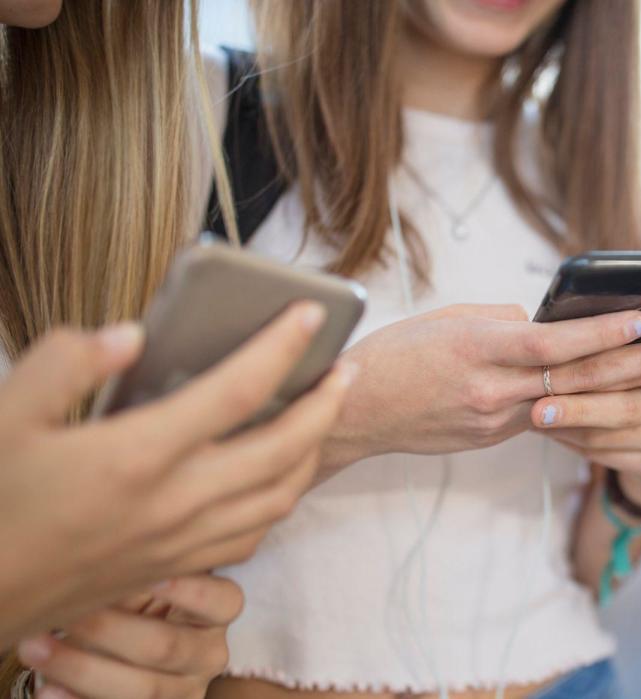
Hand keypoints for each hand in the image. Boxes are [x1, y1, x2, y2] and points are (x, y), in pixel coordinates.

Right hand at [0, 304, 352, 646]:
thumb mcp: (5, 418)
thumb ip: (66, 364)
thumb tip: (132, 337)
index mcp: (136, 455)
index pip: (236, 391)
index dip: (281, 347)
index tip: (310, 314)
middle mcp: (173, 501)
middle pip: (283, 449)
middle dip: (327, 405)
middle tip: (346, 370)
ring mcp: (180, 540)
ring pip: (279, 498)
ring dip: (312, 453)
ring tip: (322, 416)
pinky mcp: (175, 566)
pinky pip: (252, 535)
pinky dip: (279, 499)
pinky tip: (274, 474)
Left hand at [17, 575, 241, 698]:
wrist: (124, 653)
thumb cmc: (136, 607)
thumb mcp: (147, 586)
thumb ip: (141, 573)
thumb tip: (111, 556)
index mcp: (215, 617)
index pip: (223, 602)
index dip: (190, 591)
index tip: (152, 576)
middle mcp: (207, 656)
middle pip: (167, 647)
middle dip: (111, 630)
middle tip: (66, 614)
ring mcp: (182, 692)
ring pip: (143, 689)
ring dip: (83, 669)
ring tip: (37, 648)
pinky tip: (48, 689)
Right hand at [324, 304, 640, 466]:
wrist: (352, 414)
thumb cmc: (395, 354)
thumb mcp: (448, 319)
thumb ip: (503, 321)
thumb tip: (545, 324)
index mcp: (477, 349)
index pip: (553, 344)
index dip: (602, 332)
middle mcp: (491, 390)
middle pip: (576, 378)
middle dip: (637, 363)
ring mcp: (493, 422)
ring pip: (569, 404)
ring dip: (622, 389)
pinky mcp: (492, 439)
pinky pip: (543, 417)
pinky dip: (580, 405)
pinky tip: (615, 393)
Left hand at [532, 302, 640, 497]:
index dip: (607, 359)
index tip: (569, 355)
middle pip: (623, 405)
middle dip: (577, 407)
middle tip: (537, 407)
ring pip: (606, 436)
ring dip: (565, 426)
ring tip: (531, 416)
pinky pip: (600, 454)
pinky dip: (569, 442)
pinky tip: (547, 431)